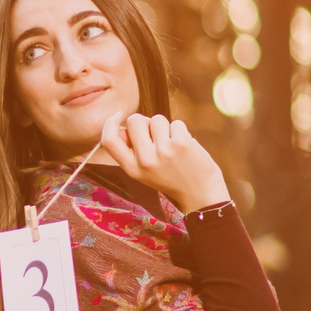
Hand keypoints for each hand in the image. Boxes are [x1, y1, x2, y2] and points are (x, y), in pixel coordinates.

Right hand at [99, 112, 228, 213]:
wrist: (201, 194)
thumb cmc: (172, 179)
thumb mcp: (143, 173)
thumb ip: (132, 152)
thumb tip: (123, 126)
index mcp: (132, 169)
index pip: (109, 140)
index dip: (110, 123)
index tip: (118, 115)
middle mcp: (145, 160)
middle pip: (135, 121)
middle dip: (145, 121)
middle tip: (155, 134)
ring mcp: (163, 151)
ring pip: (157, 119)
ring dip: (165, 127)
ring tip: (172, 144)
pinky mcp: (181, 143)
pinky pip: (176, 123)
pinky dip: (181, 131)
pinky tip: (184, 145)